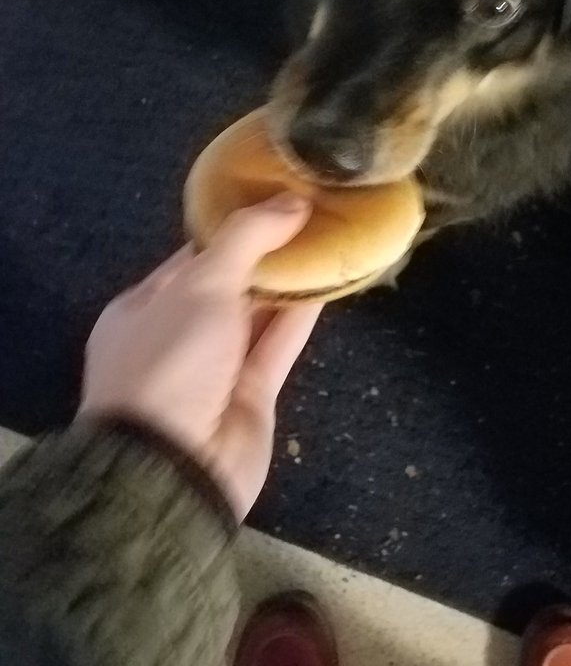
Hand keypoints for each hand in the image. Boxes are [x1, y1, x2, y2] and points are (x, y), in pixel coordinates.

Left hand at [80, 193, 320, 519]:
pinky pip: (280, 344)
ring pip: (259, 313)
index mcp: (144, 307)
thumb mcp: (200, 285)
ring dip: (291, 281)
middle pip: (229, 283)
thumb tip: (293, 200)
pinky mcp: (252, 395)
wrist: (174, 467)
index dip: (236, 226)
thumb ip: (247, 238)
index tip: (278, 197)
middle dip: (268, 252)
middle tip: (313, 214)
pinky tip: (332, 281)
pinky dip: (303, 315)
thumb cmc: (170, 362)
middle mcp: (177, 335)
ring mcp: (216, 368)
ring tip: (330, 239)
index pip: (194, 255)